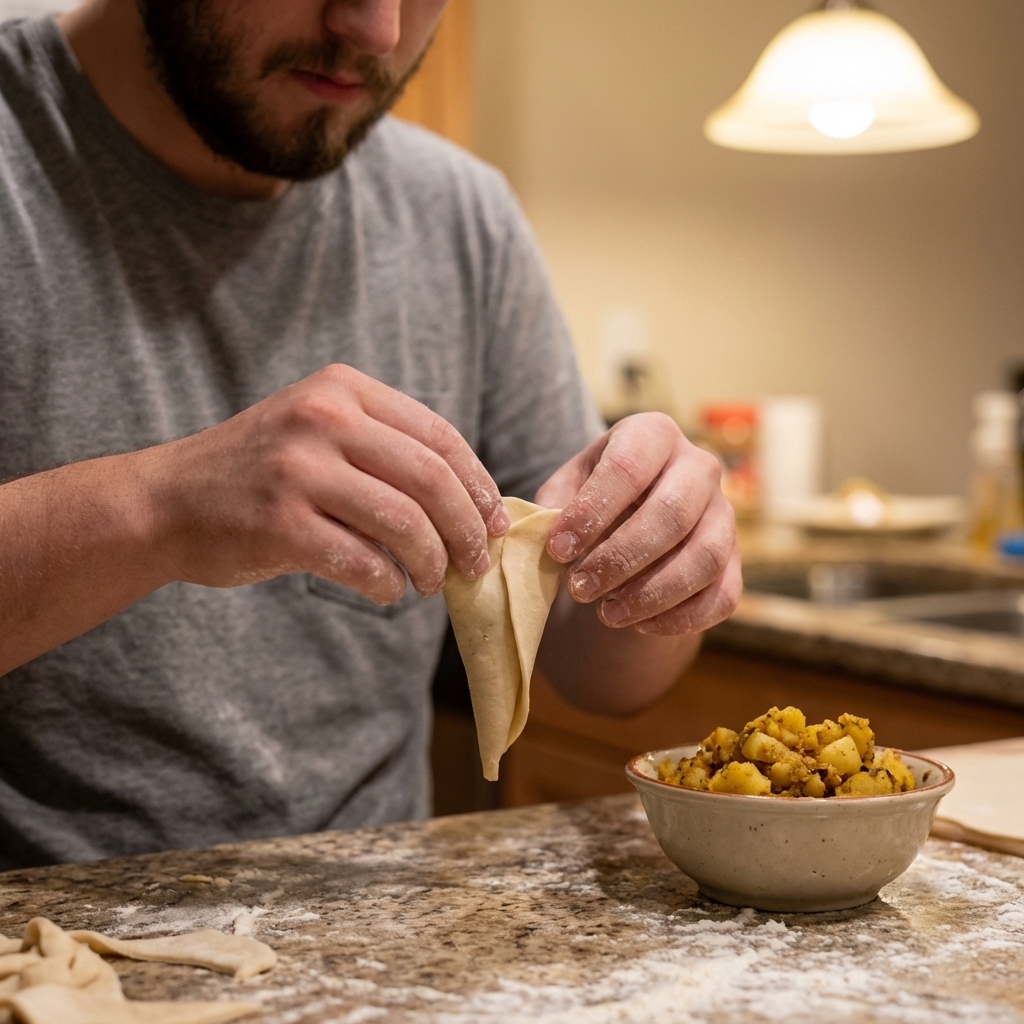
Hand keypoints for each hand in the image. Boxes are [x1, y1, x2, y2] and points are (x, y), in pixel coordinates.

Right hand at [144, 364, 508, 602]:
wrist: (167, 501)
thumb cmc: (259, 472)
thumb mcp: (319, 431)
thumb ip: (385, 450)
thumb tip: (471, 506)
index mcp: (342, 389)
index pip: (439, 435)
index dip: (479, 485)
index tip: (497, 522)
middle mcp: (322, 418)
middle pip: (431, 478)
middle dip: (467, 529)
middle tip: (476, 563)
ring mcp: (297, 469)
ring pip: (404, 521)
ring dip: (432, 561)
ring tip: (432, 582)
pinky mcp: (279, 522)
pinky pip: (362, 561)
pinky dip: (389, 584)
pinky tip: (390, 591)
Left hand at [535, 413, 740, 633]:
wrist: (631, 519)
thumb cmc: (593, 498)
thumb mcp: (566, 489)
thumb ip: (555, 508)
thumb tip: (552, 540)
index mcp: (652, 435)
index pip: (628, 468)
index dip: (592, 512)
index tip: (557, 550)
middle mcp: (699, 467)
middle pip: (673, 513)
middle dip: (622, 558)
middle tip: (580, 589)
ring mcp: (724, 513)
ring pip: (705, 558)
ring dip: (653, 593)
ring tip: (607, 614)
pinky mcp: (735, 560)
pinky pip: (723, 595)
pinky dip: (682, 617)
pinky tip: (640, 625)